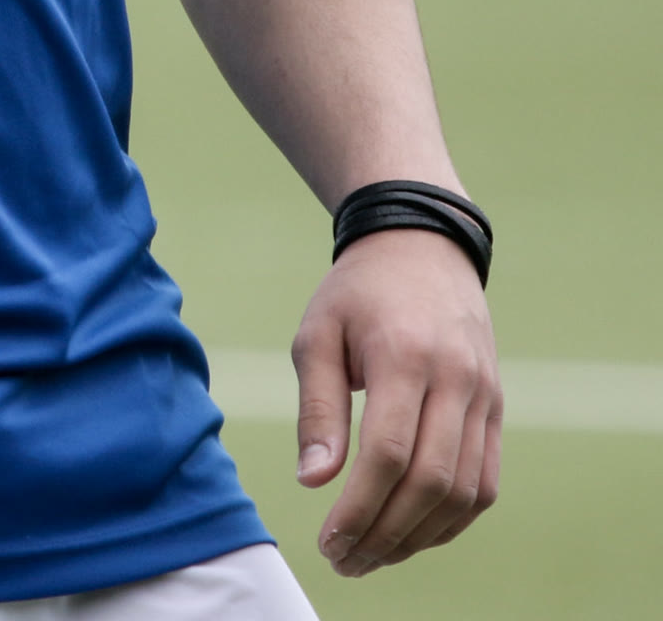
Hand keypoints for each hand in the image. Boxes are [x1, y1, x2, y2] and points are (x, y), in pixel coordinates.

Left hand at [292, 228, 501, 574]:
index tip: (328, 538)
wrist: (421, 250)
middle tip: (345, 560)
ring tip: (372, 555)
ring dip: (419, 536)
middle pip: (430, 481)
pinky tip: (412, 534)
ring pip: (464, 492)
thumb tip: (313, 481)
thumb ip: (318, 408)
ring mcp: (484, 397)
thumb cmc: (356, 294)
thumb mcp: (318, 334)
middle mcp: (455, 380)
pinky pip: (485, 483)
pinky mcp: (497, 410)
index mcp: (405, 356)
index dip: (360, 506)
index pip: (389, 452)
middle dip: (386, 533)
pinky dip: (451, 519)